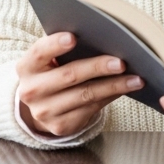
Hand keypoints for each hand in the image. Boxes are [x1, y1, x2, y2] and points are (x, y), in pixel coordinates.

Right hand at [16, 32, 143, 136]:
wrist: (42, 104)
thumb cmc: (53, 71)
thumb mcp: (50, 59)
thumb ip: (66, 47)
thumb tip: (104, 37)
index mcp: (27, 66)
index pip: (39, 52)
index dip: (55, 45)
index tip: (73, 37)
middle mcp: (31, 91)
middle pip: (69, 75)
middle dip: (98, 67)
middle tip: (121, 62)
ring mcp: (45, 111)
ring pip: (85, 95)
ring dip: (114, 86)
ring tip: (136, 78)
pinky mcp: (60, 126)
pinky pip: (92, 109)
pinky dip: (111, 96)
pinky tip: (126, 89)